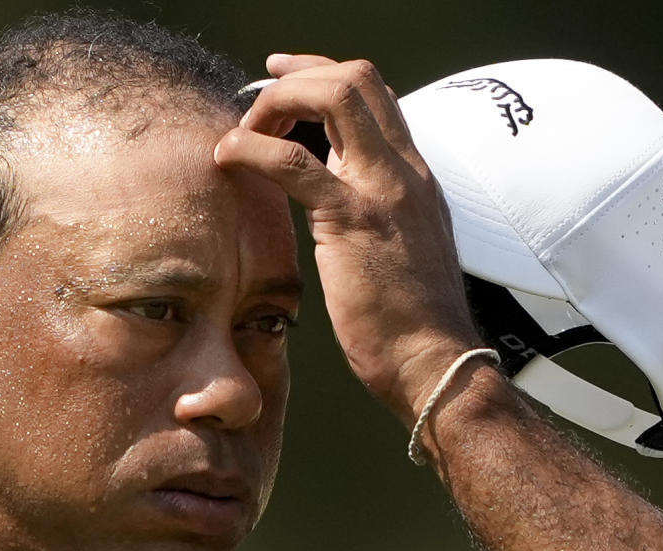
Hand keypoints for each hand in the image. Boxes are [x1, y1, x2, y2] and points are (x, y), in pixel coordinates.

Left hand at [215, 54, 482, 423]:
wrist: (434, 362)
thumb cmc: (411, 320)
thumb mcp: (403, 249)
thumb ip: (379, 214)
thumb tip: (337, 203)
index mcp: (415, 177)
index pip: (375, 95)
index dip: (322, 75)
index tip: (282, 78)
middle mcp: (406, 171)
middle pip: (356, 78)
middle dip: (296, 77)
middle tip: (256, 106)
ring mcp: (384, 190)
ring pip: (334, 97)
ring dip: (276, 103)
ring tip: (243, 134)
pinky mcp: (353, 220)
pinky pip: (294, 162)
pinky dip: (253, 148)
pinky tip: (228, 158)